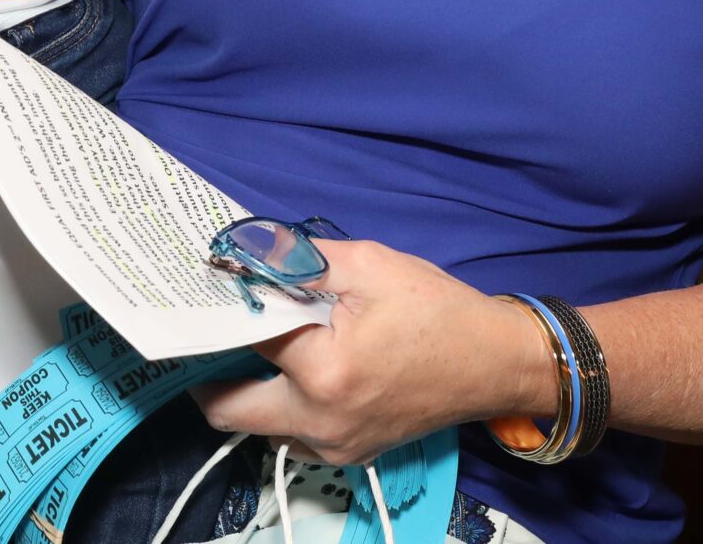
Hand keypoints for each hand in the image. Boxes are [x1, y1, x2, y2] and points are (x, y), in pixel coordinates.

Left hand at [196, 241, 551, 467]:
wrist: (495, 363)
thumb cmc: (437, 310)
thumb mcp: (369, 264)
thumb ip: (299, 258)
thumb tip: (245, 248)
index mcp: (321, 371)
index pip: (242, 337)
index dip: (225, 308)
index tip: (213, 288)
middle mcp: (318, 420)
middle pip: (226, 407)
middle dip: (208, 369)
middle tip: (209, 333)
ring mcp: (333, 446)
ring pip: (257, 427)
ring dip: (246, 391)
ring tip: (253, 347)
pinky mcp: (348, 453)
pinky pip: (291, 437)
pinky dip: (280, 408)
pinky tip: (292, 371)